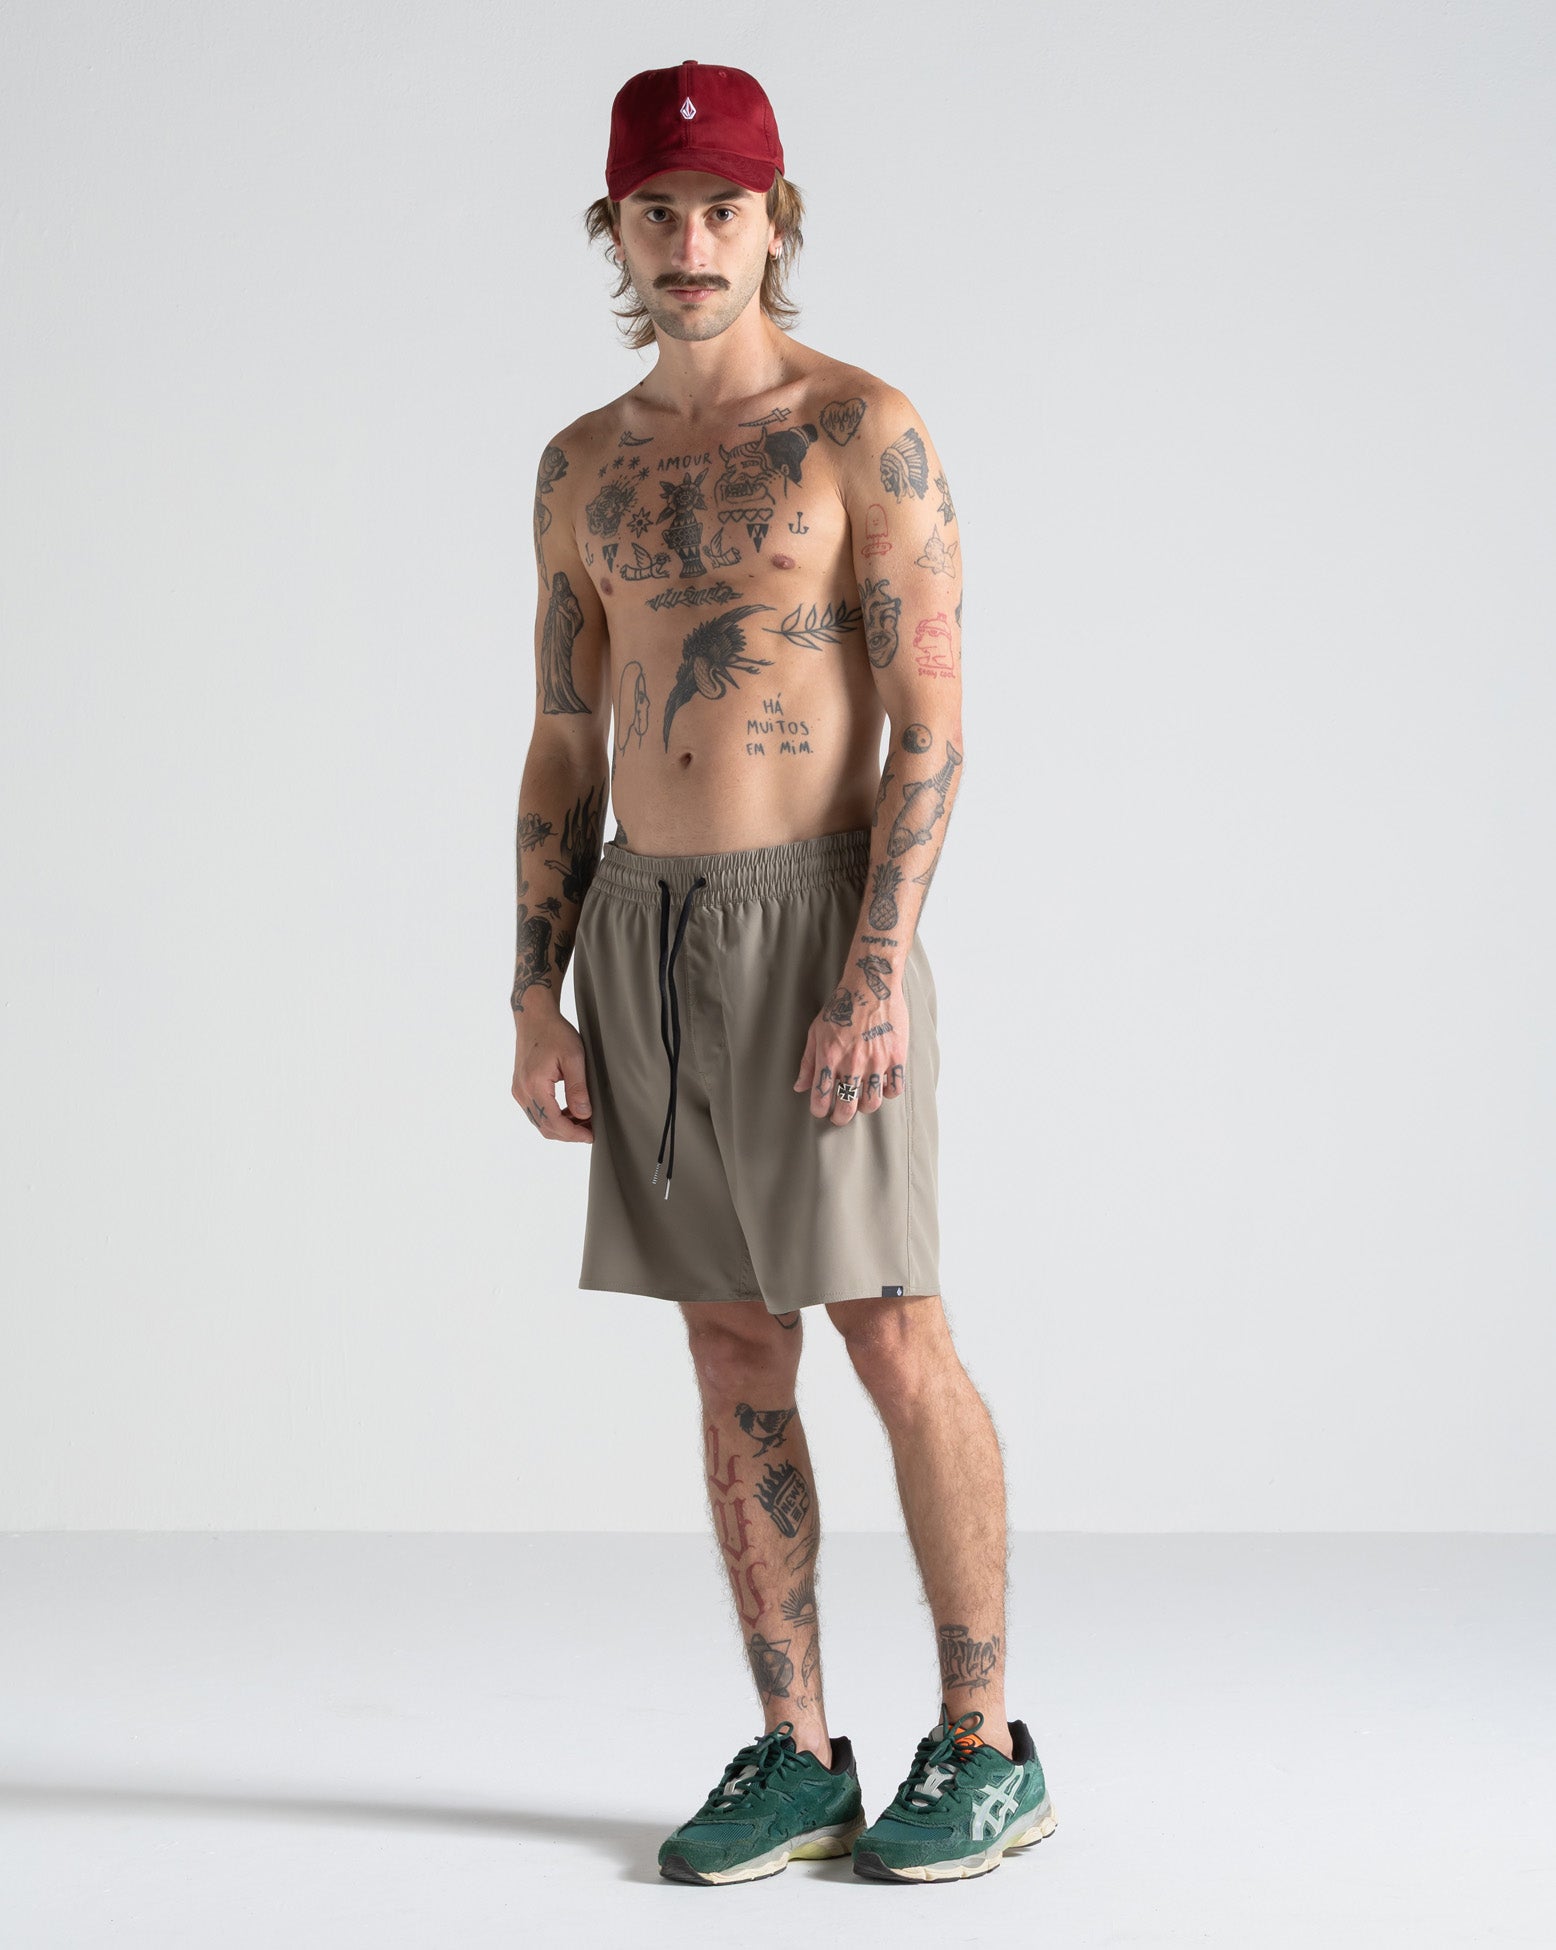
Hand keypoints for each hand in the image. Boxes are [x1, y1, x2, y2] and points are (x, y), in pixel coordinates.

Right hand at [512, 1007, 592, 1142]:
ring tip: (584, 1121)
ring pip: (539, 1122)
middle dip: (569, 1134)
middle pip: (545, 1127)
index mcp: (535, 1085)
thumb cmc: (555, 1032)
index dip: (573, 1134)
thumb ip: (578, 1088)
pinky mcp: (520, 1088)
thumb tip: (584, 1115)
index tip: (590, 1136)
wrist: (534, 1018)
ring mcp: (519, 1091)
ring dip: (561, 1126)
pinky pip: (536, 1112)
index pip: (553, 1122)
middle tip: (590, 1131)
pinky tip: (570, 1111)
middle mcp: (522, 1091)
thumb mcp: (574, 1057)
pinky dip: (552, 1117)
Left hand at [793, 980, 907, 1126]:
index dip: (819, 1111)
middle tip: (840, 1117)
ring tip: (861, 1101)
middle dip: (840, 1118)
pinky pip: (895, 1088)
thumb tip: (800, 1086)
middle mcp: (852, 1063)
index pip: (821, 1098)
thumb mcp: (816, 1031)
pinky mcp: (896, 1056)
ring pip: (872, 1103)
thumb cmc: (842, 1006)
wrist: (871, 985)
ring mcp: (876, 1061)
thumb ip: (808, 1062)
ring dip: (864, 1107)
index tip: (821, 1111)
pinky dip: (888, 1092)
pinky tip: (882, 1086)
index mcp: (829, 1057)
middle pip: (847, 1108)